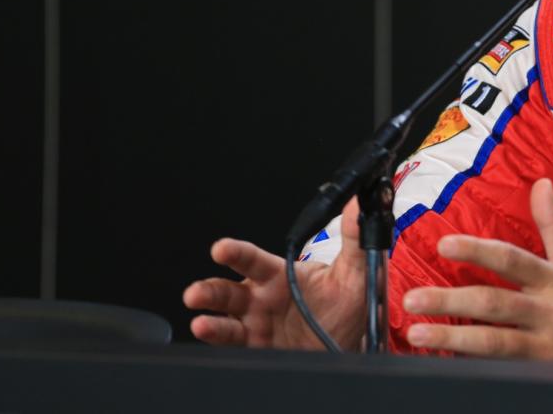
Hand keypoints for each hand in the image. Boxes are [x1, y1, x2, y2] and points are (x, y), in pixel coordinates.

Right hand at [183, 197, 367, 349]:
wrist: (350, 345)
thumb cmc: (347, 306)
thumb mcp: (356, 272)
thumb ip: (354, 238)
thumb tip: (356, 204)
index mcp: (281, 275)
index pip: (253, 260)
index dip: (235, 253)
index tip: (221, 249)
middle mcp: (262, 298)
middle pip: (228, 291)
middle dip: (209, 290)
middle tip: (196, 293)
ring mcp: (257, 324)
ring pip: (224, 318)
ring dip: (209, 319)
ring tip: (200, 321)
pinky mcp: (258, 348)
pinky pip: (233, 344)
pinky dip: (217, 340)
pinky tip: (208, 335)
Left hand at [402, 178, 552, 362]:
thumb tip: (541, 184)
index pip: (512, 260)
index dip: (478, 250)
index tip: (444, 244)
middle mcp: (549, 311)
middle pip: (495, 303)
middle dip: (450, 300)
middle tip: (412, 299)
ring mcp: (546, 347)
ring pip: (494, 342)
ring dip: (453, 337)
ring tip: (418, 333)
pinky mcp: (543, 372)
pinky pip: (503, 368)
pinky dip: (473, 365)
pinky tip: (446, 361)